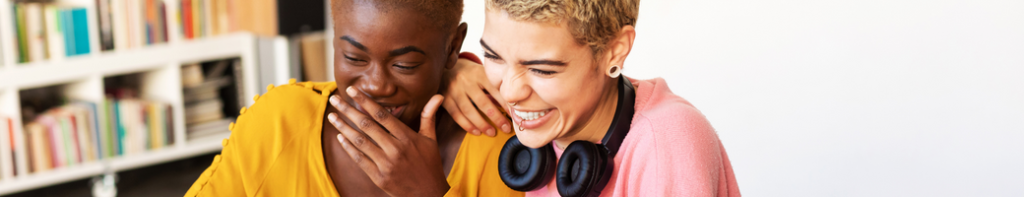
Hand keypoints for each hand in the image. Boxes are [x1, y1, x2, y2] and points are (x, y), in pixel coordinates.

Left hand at [327, 87, 448, 196]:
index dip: (366, 101)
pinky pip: (360, 160)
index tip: (352, 90)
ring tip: (332, 116)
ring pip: (360, 141)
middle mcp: (396, 149)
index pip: (382, 115)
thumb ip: (429, 116)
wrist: (429, 194)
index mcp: (407, 137)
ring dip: (344, 127)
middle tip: (335, 99)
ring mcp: (386, 164)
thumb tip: (438, 96)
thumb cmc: (430, 164)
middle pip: (367, 125)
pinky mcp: (379, 177)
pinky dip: (349, 148)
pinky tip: (340, 137)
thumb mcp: (431, 139)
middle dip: (348, 110)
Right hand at [441, 58, 510, 135]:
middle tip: (506, 128)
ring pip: (468, 111)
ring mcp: (453, 90)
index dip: (505, 104)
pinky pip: (456, 115)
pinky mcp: (445, 99)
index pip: (494, 90)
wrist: (446, 68)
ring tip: (492, 133)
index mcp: (478, 73)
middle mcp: (465, 81)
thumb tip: (511, 105)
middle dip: (496, 117)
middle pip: (482, 102)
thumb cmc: (470, 73)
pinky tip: (477, 132)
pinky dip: (467, 126)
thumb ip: (493, 86)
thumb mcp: (482, 73)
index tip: (514, 115)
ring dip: (482, 124)